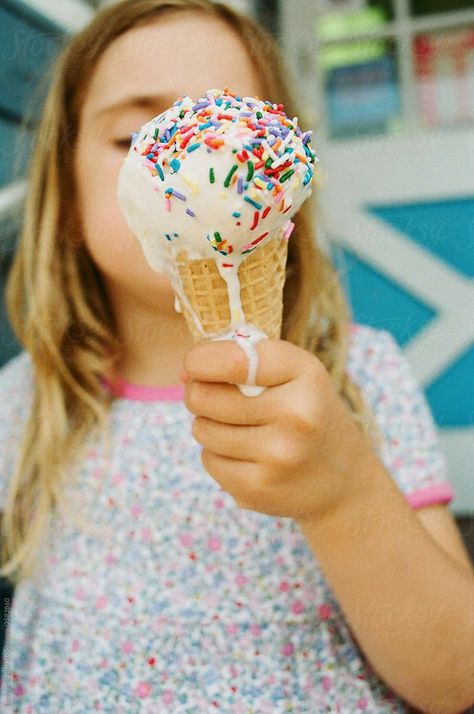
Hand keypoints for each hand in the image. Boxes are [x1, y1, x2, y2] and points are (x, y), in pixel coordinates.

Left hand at [182, 338, 373, 525]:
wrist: (343, 481)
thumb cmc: (307, 412)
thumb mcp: (295, 372)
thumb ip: (245, 358)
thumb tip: (186, 371)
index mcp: (305, 374)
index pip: (233, 359)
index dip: (201, 360)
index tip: (195, 363)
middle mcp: (296, 415)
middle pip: (205, 397)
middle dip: (199, 393)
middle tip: (214, 396)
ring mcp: (277, 456)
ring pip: (202, 429)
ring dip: (209, 425)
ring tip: (239, 427)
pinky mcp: (258, 488)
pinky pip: (208, 460)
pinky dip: (217, 454)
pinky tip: (246, 454)